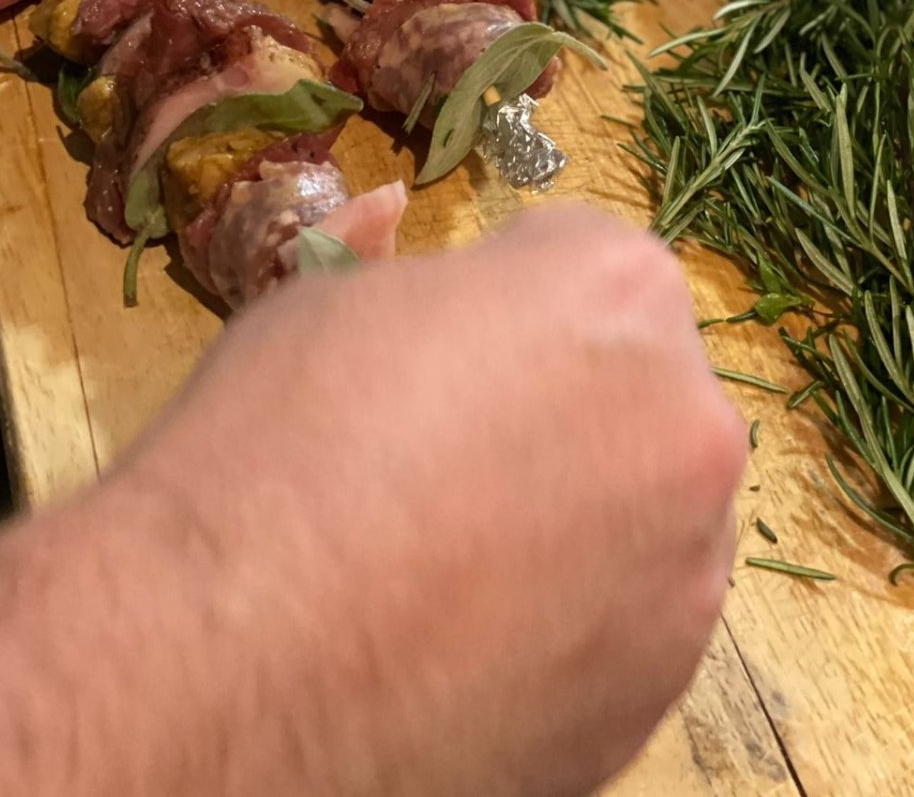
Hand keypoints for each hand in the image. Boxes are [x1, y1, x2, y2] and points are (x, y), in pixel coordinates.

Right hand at [110, 205, 747, 796]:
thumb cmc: (272, 446)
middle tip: (454, 458)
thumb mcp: (327, 300)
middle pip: (638, 386)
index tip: (451, 351)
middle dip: (563, 404)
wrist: (220, 667)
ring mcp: (692, 564)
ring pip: (648, 509)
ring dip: (581, 512)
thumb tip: (402, 231)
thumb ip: (419, 278)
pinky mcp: (668, 683)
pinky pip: (633, 617)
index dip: (508, 302)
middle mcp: (689, 418)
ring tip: (460, 559)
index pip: (586, 262)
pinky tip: (474, 636)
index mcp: (616, 287)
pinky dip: (576, 616)